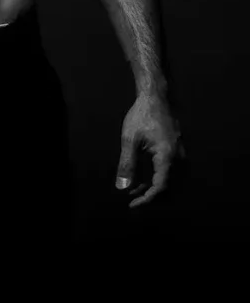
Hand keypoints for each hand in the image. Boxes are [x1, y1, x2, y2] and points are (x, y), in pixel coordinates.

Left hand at [115, 91, 185, 207]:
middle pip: (170, 189)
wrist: (156, 97)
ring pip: (173, 182)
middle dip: (151, 197)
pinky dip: (159, 180)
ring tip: (134, 190)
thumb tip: (122, 188)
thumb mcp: (129, 139)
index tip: (132, 205)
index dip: (147, 200)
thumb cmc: (141, 115)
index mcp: (167, 156)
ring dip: (154, 189)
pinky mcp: (179, 151)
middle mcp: (179, 158)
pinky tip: (142, 179)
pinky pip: (173, 173)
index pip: (161, 188)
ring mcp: (181, 155)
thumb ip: (126, 164)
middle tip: (132, 200)